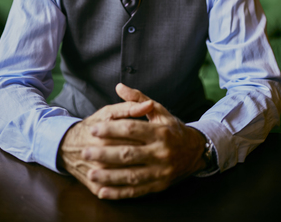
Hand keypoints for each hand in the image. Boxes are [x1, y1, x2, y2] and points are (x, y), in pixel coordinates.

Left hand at [58, 84, 205, 198]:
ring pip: (131, 175)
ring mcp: (161, 171)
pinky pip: (136, 191)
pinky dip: (118, 193)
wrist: (195, 151)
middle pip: (129, 154)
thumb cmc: (172, 128)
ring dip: (109, 176)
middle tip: (86, 151)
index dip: (112, 129)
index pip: (132, 129)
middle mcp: (161, 152)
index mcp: (160, 132)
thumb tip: (119, 87)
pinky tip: (103, 192)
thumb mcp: (159, 110)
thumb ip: (137, 99)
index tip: (94, 129)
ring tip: (91, 173)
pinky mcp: (159, 185)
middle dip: (105, 153)